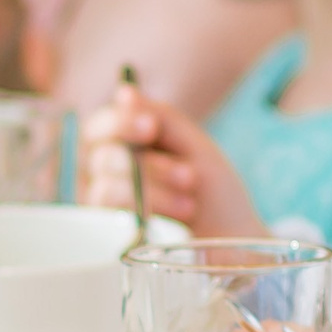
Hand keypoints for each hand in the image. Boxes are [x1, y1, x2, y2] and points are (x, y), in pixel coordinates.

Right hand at [80, 84, 264, 236]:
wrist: (232, 239)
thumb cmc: (213, 191)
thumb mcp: (194, 146)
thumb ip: (161, 116)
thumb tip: (124, 91)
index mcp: (124, 145)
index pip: (99, 126)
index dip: (120, 122)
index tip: (150, 126)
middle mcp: (105, 172)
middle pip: (101, 155)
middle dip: (149, 166)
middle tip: (188, 176)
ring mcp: (104, 204)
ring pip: (108, 186)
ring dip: (154, 192)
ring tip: (190, 203)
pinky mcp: (109, 233)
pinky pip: (113, 214)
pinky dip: (149, 209)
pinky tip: (179, 216)